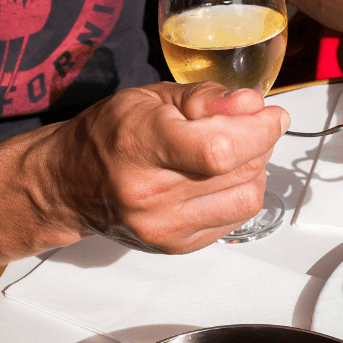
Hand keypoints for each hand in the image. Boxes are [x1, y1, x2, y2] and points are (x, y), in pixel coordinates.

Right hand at [45, 81, 288, 253]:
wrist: (70, 183)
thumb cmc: (111, 134)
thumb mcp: (153, 97)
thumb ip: (207, 97)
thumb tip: (253, 105)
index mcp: (140, 145)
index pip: (220, 149)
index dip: (259, 131)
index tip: (272, 116)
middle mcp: (151, 193)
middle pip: (239, 171)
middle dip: (261, 142)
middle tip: (253, 126)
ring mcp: (165, 226)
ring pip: (246, 198)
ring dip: (256, 170)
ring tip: (238, 152)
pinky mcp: (177, 245)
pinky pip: (235, 219)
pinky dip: (241, 193)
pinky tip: (223, 178)